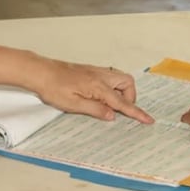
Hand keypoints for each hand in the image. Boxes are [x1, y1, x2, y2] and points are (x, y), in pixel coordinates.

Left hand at [34, 61, 152, 123]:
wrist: (41, 72)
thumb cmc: (53, 88)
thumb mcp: (73, 104)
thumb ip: (96, 109)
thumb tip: (113, 115)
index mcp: (99, 86)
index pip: (122, 102)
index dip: (136, 112)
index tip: (148, 120)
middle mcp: (101, 76)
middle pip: (127, 83)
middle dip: (130, 97)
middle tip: (119, 110)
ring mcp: (96, 71)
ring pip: (119, 78)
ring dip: (121, 91)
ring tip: (108, 104)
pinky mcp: (90, 71)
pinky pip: (110, 77)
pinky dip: (112, 87)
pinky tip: (100, 96)